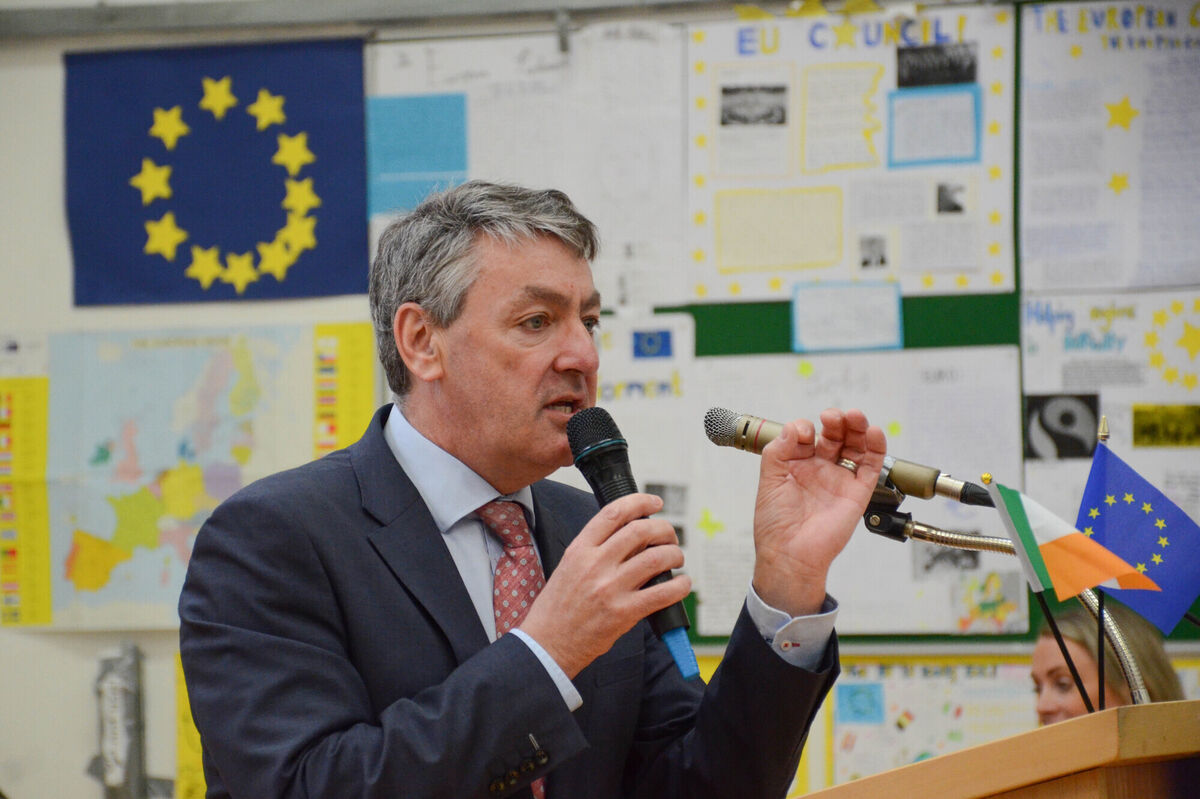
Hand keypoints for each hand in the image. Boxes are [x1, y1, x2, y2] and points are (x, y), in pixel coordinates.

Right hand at [519, 493, 689, 677]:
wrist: (548, 644)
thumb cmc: (558, 608)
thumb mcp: (569, 567)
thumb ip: (597, 550)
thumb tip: (635, 537)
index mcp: (580, 550)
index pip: (614, 513)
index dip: (641, 502)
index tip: (655, 503)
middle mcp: (595, 565)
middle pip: (641, 531)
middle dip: (664, 529)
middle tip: (669, 537)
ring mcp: (610, 589)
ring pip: (656, 559)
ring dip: (674, 555)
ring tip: (676, 558)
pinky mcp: (624, 613)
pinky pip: (662, 593)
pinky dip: (679, 586)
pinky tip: (682, 584)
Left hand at [751, 408, 885, 616]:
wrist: (790, 553)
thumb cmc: (775, 523)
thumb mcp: (769, 480)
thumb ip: (779, 450)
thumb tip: (796, 427)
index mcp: (797, 465)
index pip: (806, 435)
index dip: (804, 428)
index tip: (802, 433)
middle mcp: (820, 469)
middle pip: (834, 436)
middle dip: (836, 421)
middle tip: (832, 416)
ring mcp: (840, 479)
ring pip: (855, 446)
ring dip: (857, 428)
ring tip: (855, 416)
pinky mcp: (857, 492)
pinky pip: (871, 467)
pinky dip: (876, 448)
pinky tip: (873, 433)